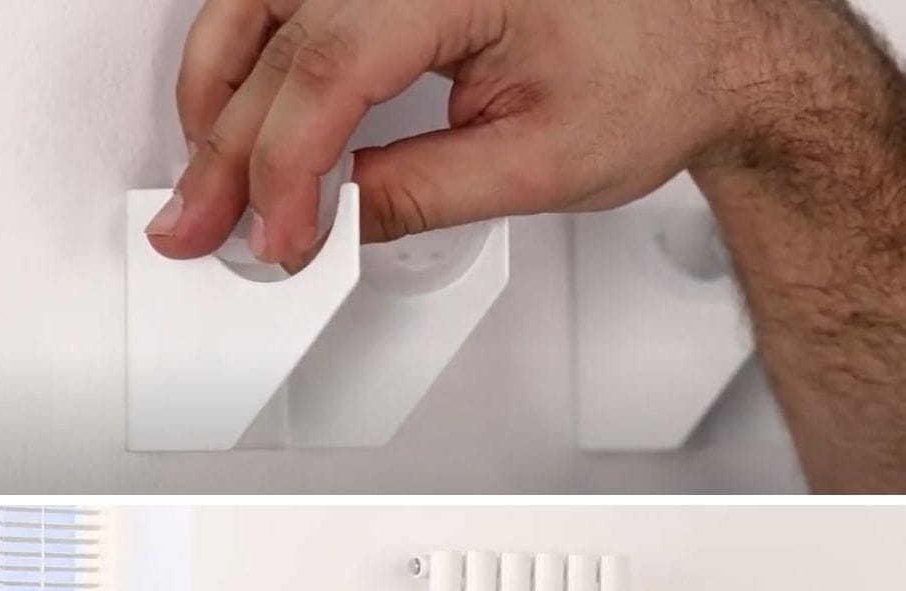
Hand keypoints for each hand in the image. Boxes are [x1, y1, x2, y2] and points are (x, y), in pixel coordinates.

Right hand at [151, 0, 752, 268]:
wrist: (708, 46)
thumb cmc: (656, 82)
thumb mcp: (539, 166)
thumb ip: (420, 194)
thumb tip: (331, 222)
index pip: (332, 72)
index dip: (285, 170)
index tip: (274, 239)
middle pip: (283, 37)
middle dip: (229, 146)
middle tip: (197, 222)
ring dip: (220, 87)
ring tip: (202, 170)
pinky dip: (256, 51)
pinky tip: (242, 100)